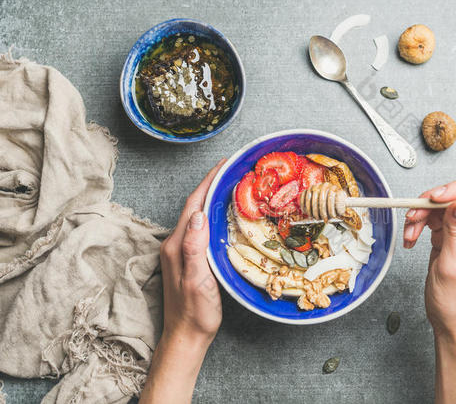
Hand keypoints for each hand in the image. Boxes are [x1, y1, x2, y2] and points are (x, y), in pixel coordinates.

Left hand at [141, 159, 225, 403]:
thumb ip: (194, 248)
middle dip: (211, 185)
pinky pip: (200, 229)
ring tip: (232, 186)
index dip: (208, 182)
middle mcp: (175, 244)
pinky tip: (224, 216)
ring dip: (212, 198)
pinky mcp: (187, 258)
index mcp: (176, 245)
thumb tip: (198, 215)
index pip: (193, 205)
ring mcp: (180, 251)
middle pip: (193, 206)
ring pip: (197, 216)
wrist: (186, 337)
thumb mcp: (197, 281)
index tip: (224, 165)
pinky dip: (212, 215)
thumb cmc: (195, 313)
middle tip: (233, 171)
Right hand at [403, 180, 455, 337]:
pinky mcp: (449, 238)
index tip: (437, 196)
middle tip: (416, 211)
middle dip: (434, 203)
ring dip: (422, 216)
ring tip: (410, 231)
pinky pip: (433, 221)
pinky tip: (411, 238)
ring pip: (442, 208)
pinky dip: (418, 226)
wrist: (449, 322)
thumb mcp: (454, 265)